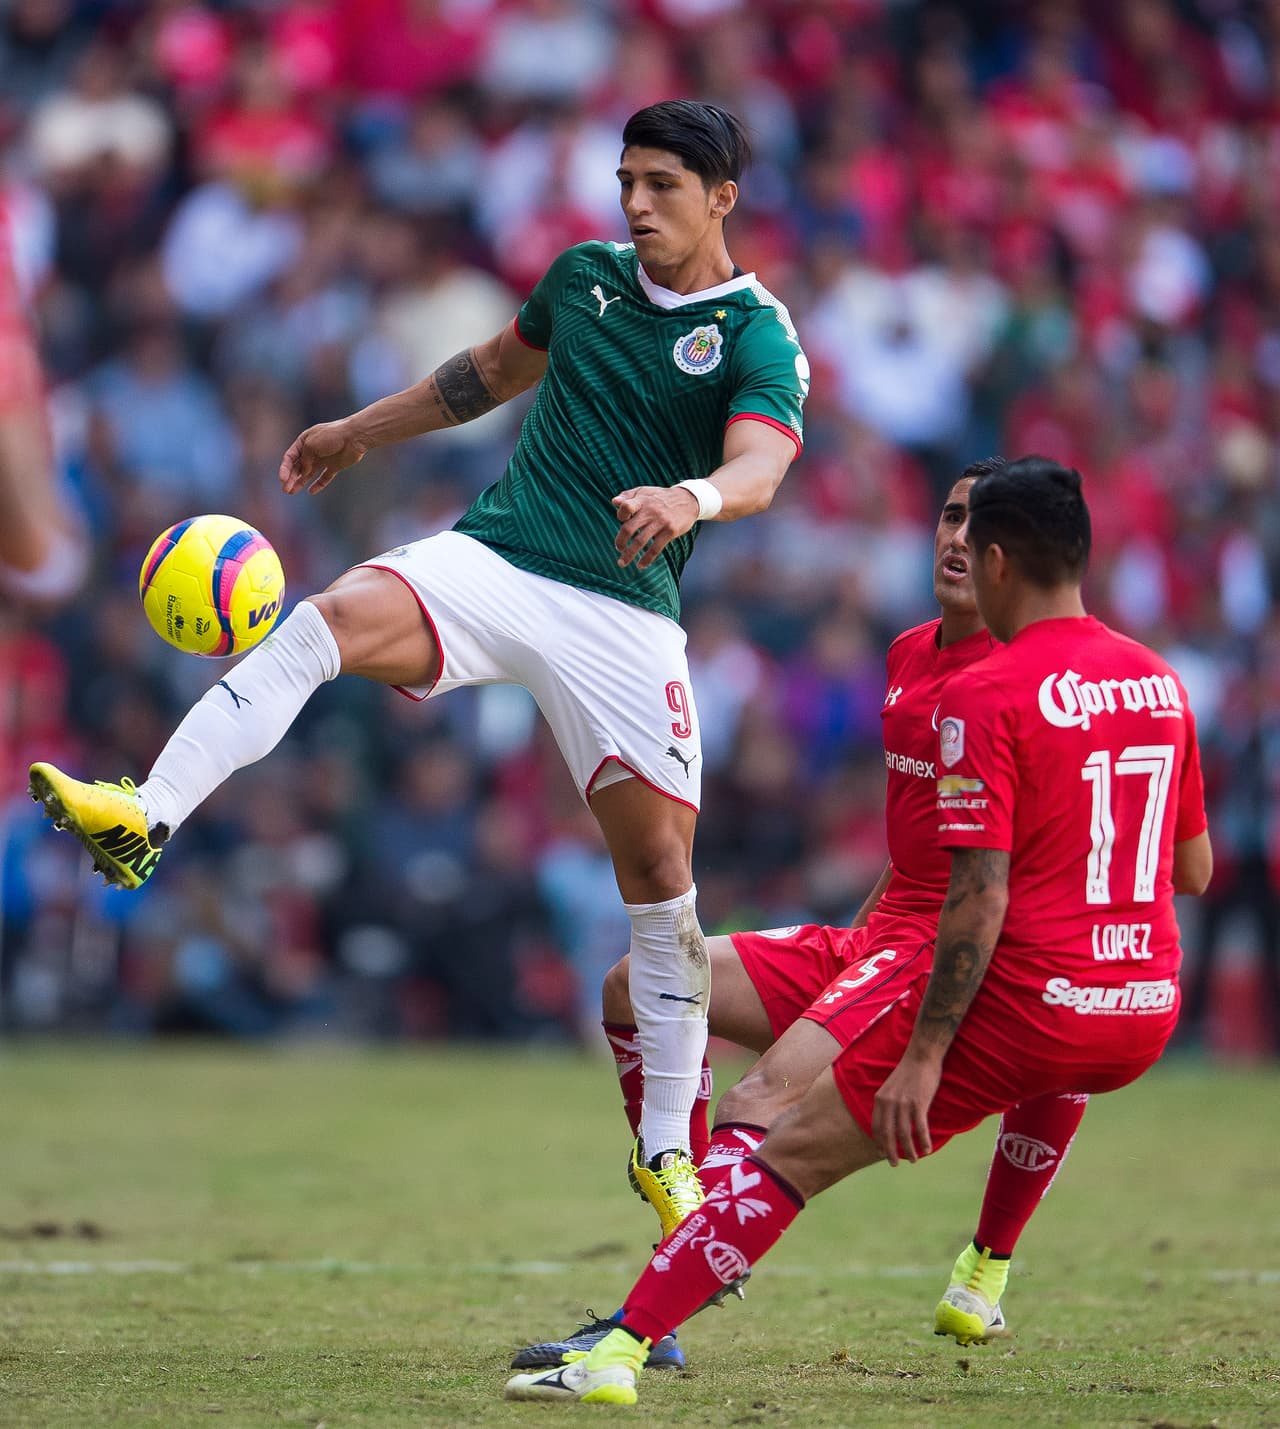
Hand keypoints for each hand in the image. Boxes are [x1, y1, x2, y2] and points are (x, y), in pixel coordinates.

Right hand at [279, 420, 367, 495]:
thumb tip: (304, 472)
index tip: (283, 479)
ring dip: (300, 482)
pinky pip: (324, 477)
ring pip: (309, 473)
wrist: (354, 436)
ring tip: (291, 492)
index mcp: (304, 441)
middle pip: (298, 466)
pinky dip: (318, 484)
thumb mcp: (311, 445)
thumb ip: (305, 459)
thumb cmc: (331, 436)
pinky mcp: (335, 466)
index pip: (290, 457)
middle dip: (291, 478)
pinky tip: (311, 491)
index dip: (285, 469)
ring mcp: (324, 459)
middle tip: (285, 490)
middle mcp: (312, 450)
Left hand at [612, 485, 700, 569]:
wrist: (688, 500)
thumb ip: (628, 496)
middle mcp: (650, 511)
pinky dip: (646, 559)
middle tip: (618, 548)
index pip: (626, 507)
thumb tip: (614, 502)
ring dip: (629, 554)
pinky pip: (656, 548)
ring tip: (622, 563)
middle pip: (629, 528)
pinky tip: (640, 565)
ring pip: (640, 541)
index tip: (622, 520)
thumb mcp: (645, 491)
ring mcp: (661, 522)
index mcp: (642, 500)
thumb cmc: (661, 497)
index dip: (621, 515)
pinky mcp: (670, 531)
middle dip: (620, 542)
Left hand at [871, 1050, 941, 1165]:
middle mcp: (889, 1102)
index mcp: (880, 1098)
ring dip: (909, 1150)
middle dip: (890, 1152)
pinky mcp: (919, 1103)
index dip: (879, 1142)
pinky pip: (921, 1128)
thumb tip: (890, 1119)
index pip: (876, 1126)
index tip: (882, 1154)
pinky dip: (924, 1141)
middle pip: (887, 1134)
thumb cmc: (909, 1071)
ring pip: (904, 1134)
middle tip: (894, 1164)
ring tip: (915, 1159)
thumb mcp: (891, 1086)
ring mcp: (904, 1103)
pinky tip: (928, 1149)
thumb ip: (888, 1102)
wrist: (922, 1055)